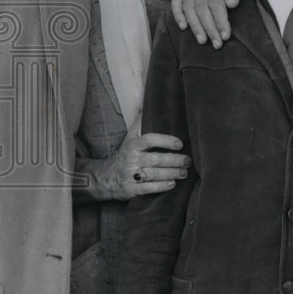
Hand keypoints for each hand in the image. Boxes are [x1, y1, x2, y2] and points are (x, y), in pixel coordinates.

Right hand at [76, 133, 190, 201]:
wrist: (104, 177)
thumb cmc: (124, 154)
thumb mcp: (129, 137)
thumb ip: (140, 123)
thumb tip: (147, 102)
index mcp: (132, 145)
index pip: (150, 140)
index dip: (166, 141)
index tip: (180, 144)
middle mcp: (131, 159)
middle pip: (156, 160)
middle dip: (175, 161)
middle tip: (188, 161)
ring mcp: (130, 175)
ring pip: (155, 175)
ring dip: (172, 174)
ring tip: (184, 173)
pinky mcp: (130, 190)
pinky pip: (148, 189)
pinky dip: (161, 187)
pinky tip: (172, 184)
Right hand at [171, 0, 251, 46]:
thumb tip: (231, 5)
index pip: (215, 4)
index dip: (220, 21)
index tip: (226, 35)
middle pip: (201, 9)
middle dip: (210, 29)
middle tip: (217, 44)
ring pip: (189, 9)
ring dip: (196, 27)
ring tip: (203, 41)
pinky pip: (177, 2)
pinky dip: (178, 15)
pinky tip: (184, 27)